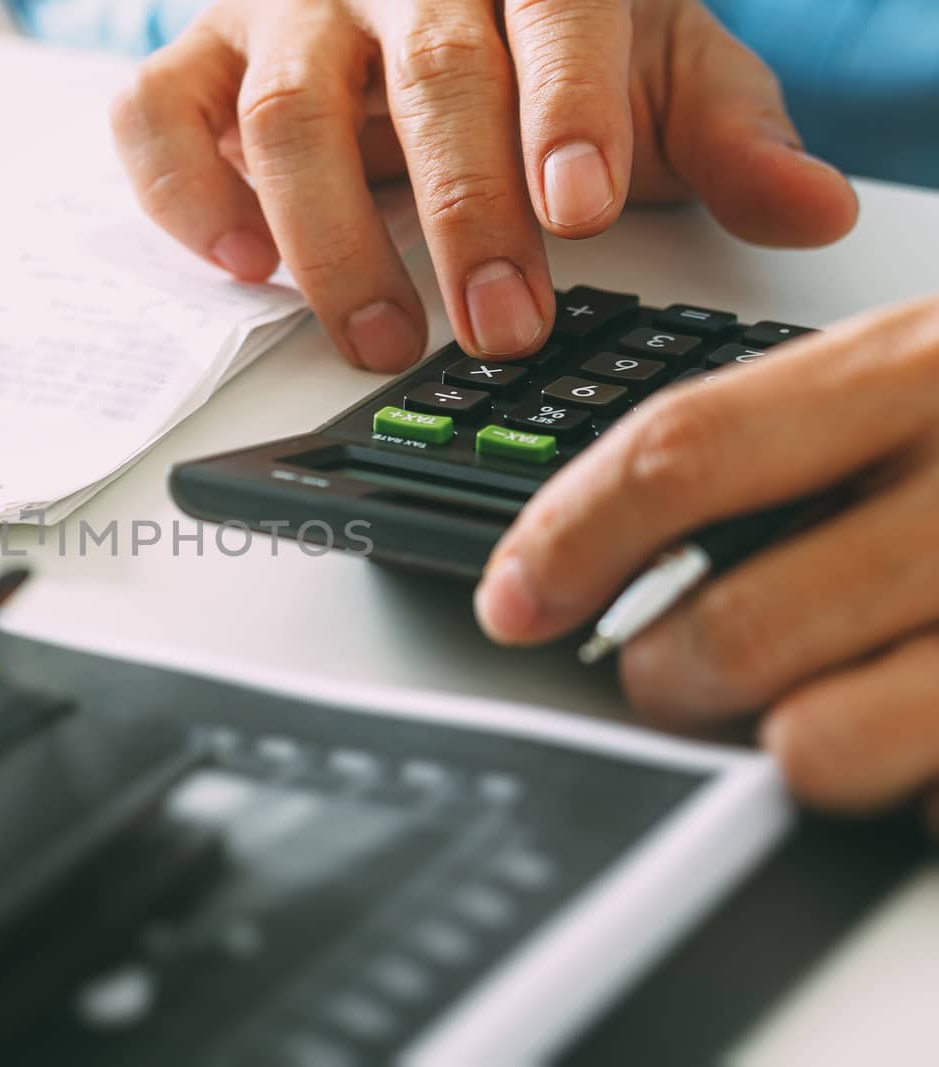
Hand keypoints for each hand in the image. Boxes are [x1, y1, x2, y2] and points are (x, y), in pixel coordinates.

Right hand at [110, 0, 858, 371]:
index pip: (553, 8)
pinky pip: (156, 118)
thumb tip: (812, 209)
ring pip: (287, 114)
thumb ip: (723, 131)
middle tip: (500, 326)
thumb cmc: (539, 40)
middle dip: (464, 212)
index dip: (564, 108)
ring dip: (333, 240)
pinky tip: (241, 265)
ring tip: (382, 339)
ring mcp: (283, 14)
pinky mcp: (200, 62)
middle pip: (424, 74)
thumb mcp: (651, 69)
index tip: (585, 210)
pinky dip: (183, 196)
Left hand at [474, 297, 938, 832]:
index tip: (511, 597)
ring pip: (827, 738)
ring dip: (775, 746)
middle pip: (741, 616)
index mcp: (926, 367)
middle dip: (661, 672)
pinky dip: (911, 793)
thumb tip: (623, 530)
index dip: (569, 536)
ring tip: (782, 722)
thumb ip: (807, 434)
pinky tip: (920, 749)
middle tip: (649, 673)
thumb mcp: (937, 369)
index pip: (685, 452)